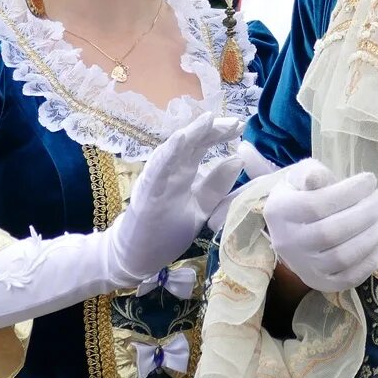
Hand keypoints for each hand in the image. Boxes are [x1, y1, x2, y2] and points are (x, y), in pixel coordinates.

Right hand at [110, 112, 245, 282]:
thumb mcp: (200, 207)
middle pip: (190, 143)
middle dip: (211, 130)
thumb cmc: (166, 231)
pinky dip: (169, 154)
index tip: (240, 125)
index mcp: (182, 172)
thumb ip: (216, 186)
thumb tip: (238, 160)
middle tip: (235, 122)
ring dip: (191, 134)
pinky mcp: (147, 193)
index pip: (202, 146)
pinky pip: (158, 170)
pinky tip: (181, 139)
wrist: (136, 257)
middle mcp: (169, 171)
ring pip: (173, 150)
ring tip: (208, 120)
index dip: (219, 134)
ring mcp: (156, 180)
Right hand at [263, 159, 377, 292]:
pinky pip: (350, 277)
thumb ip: (311, 172)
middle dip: (366, 213)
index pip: (315, 205)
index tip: (370, 180)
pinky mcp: (321, 283)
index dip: (348, 192)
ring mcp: (304, 268)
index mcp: (279, 212)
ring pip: (343, 257)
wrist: (290, 229)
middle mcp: (288, 244)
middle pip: (331, 233)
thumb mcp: (300, 176)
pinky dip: (372, 259)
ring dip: (373, 236)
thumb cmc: (301, 194)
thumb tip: (320, 178)